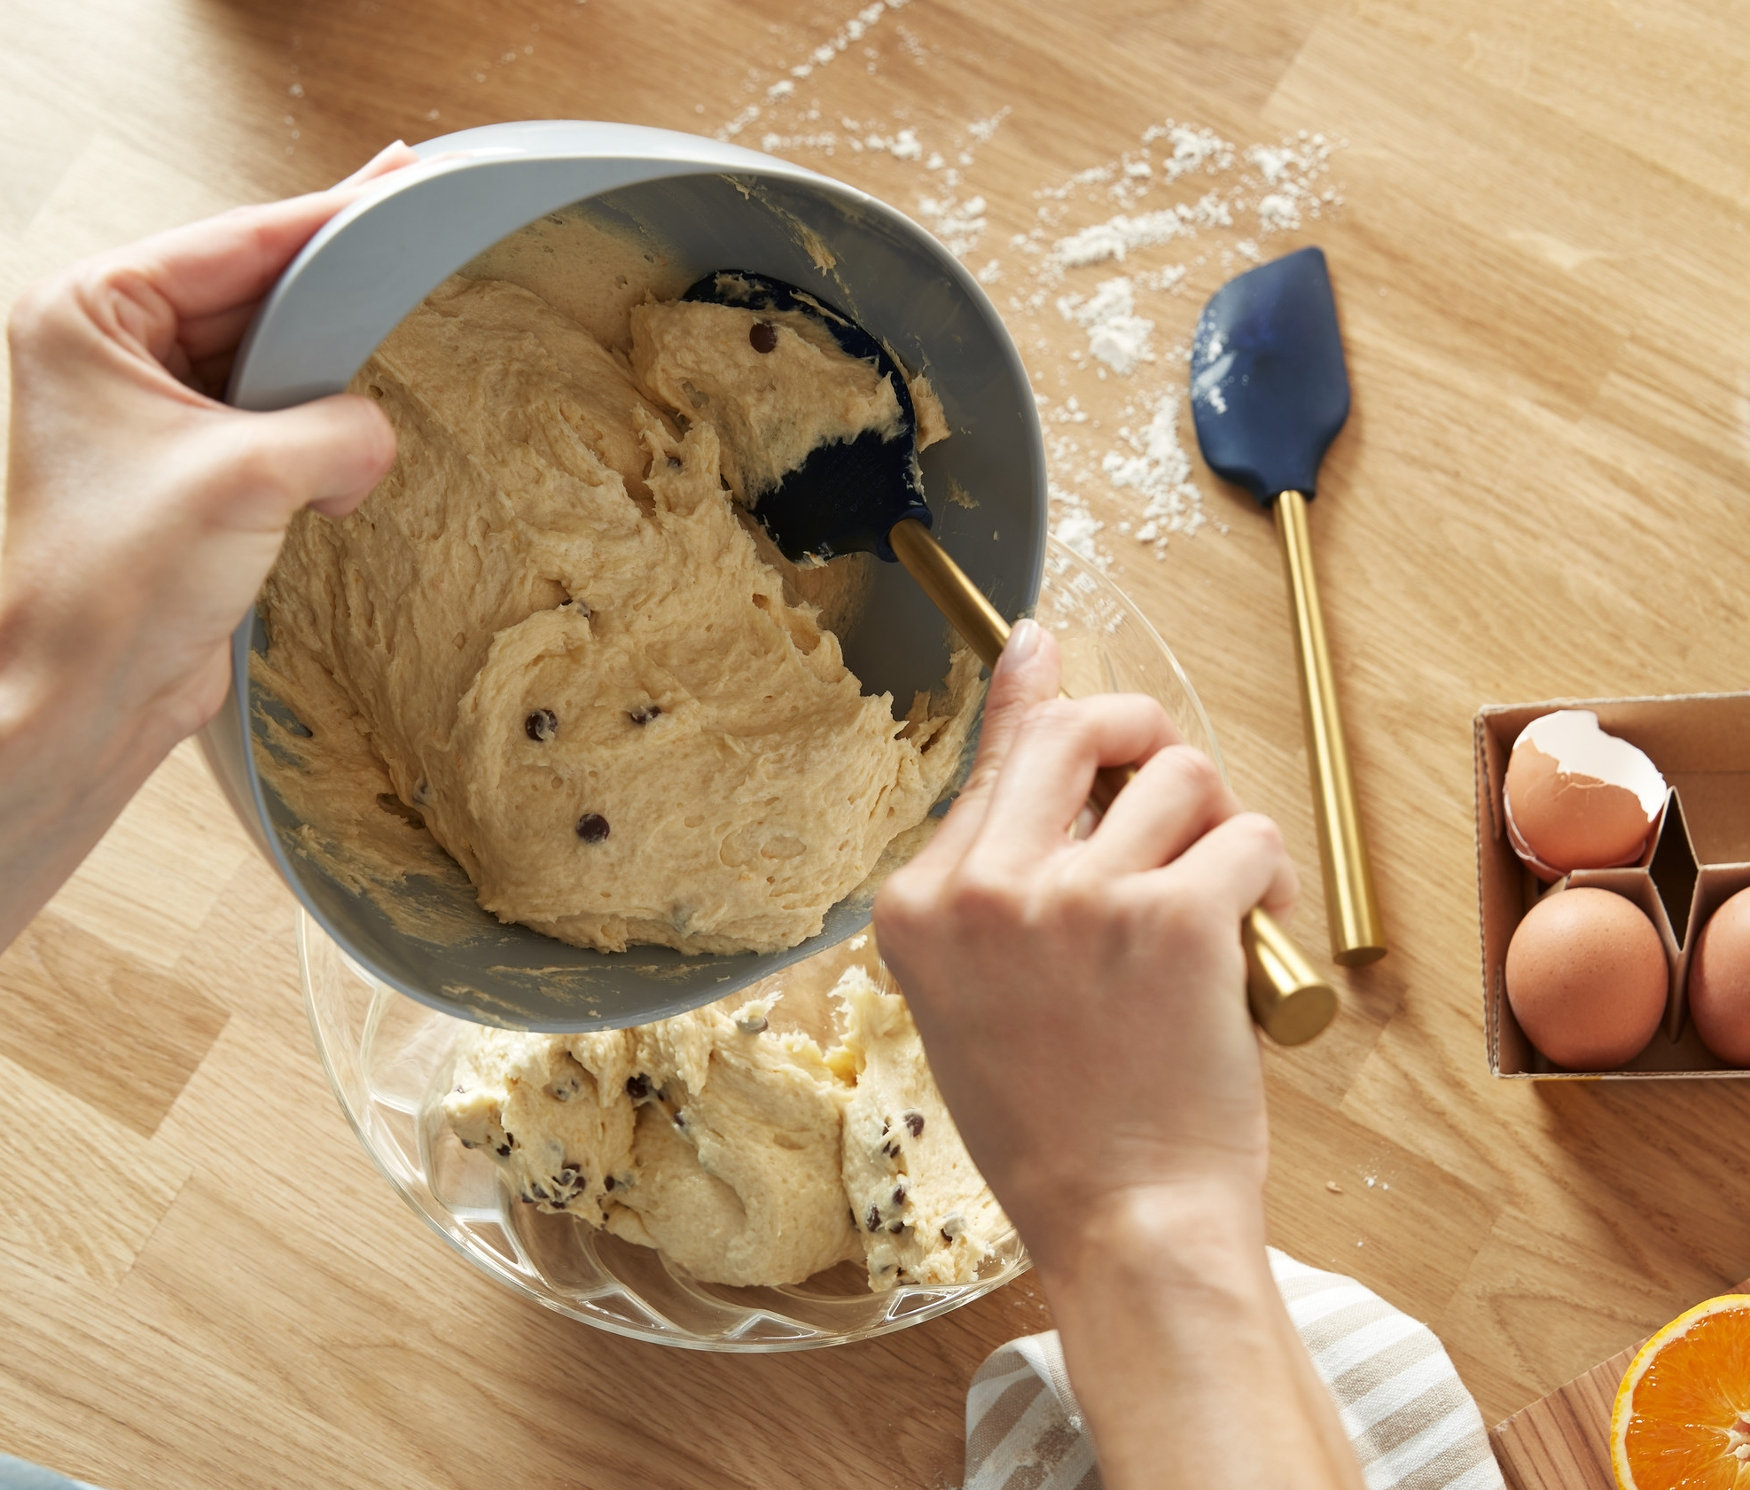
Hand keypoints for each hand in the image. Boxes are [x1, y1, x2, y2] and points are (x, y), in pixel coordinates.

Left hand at [0, 143, 416, 948]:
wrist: (87, 695)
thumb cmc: (114, 580)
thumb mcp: (247, 475)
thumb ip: (337, 428)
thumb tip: (375, 433)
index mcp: (90, 316)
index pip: (235, 244)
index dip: (329, 216)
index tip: (400, 182)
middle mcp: (113, 355)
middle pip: (255, 296)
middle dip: (334, 298)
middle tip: (412, 260)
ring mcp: (153, 416)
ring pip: (273, 367)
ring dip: (329, 381)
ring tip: (389, 365)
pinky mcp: (191, 475)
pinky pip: (279, 429)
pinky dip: (324, 438)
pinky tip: (361, 443)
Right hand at [873, 617, 1296, 1275]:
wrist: (1122, 1222)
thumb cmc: (1056, 1120)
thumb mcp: (968, 993)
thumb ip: (984, 875)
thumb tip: (1021, 732)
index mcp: (919, 905)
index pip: (991, 756)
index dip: (1038, 702)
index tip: (1046, 651)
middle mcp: (984, 889)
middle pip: (1078, 725)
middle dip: (1141, 732)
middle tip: (1172, 783)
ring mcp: (1076, 899)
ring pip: (1182, 777)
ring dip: (1216, 827)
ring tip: (1218, 900)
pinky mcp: (1172, 920)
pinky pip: (1247, 838)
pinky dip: (1268, 880)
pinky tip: (1256, 936)